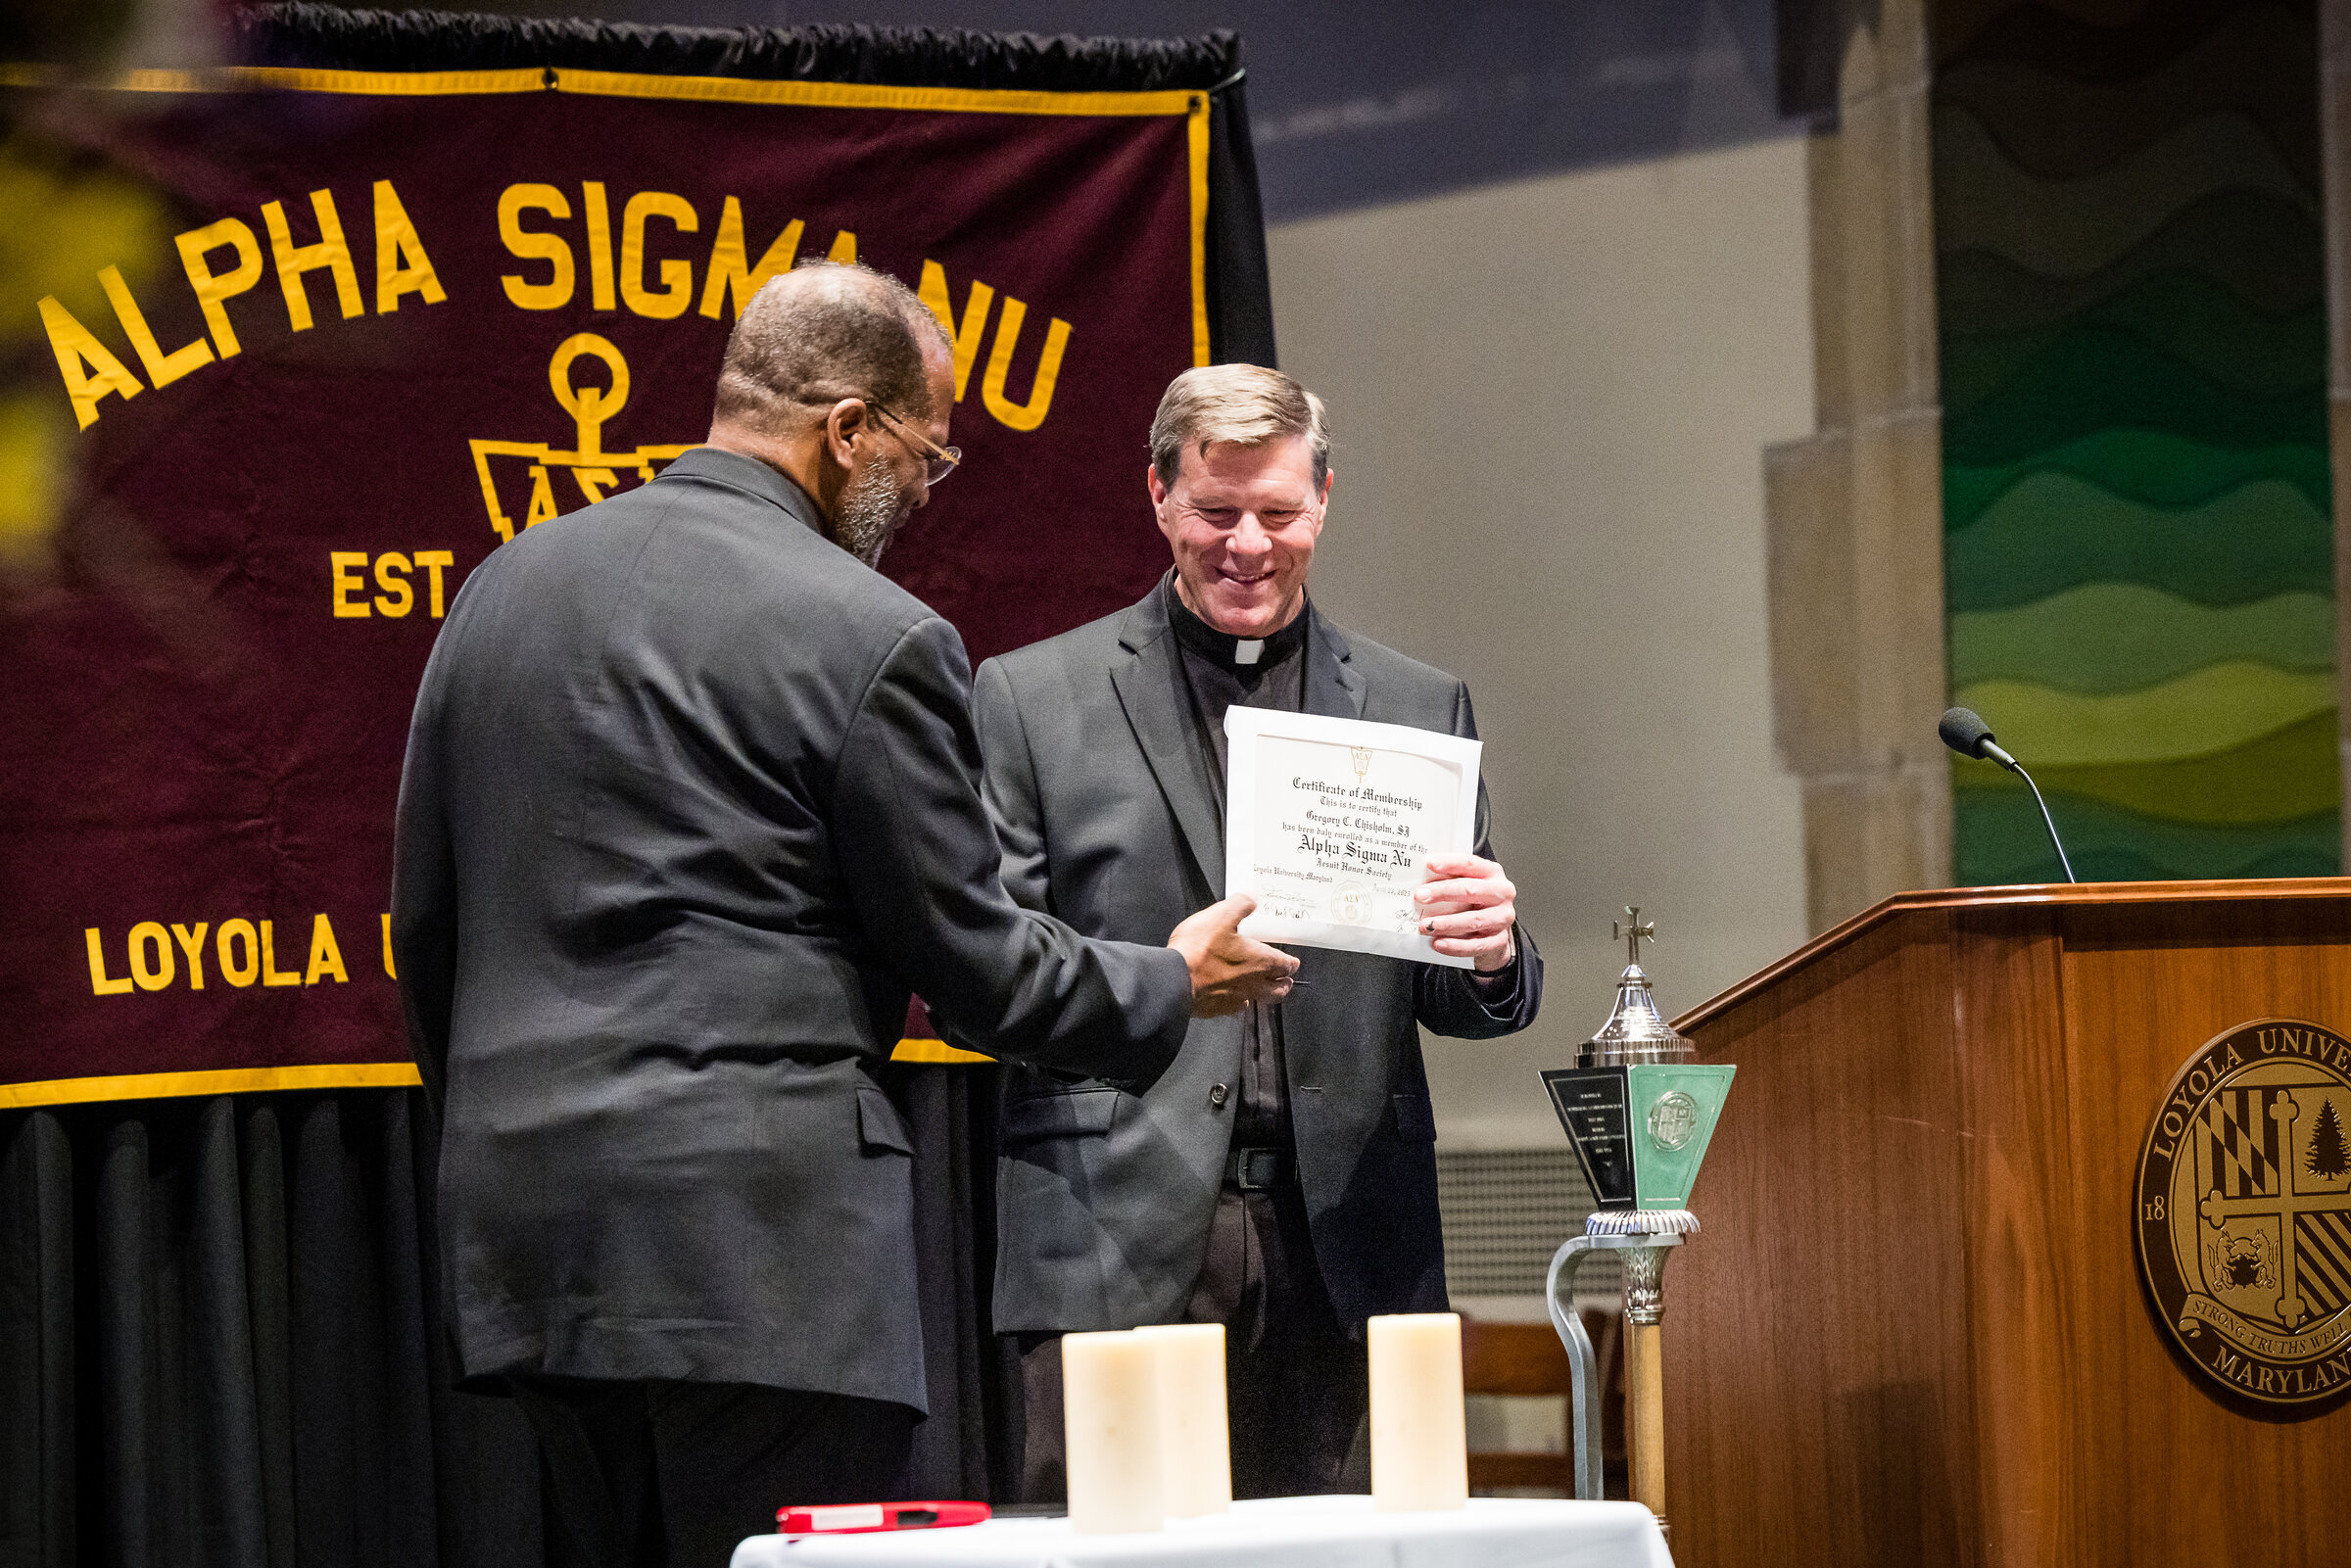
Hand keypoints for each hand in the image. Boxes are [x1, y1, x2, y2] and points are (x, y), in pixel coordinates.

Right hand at [1169, 894, 1299, 1016]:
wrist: (1174, 980)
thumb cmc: (1199, 951)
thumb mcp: (1221, 916)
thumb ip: (1241, 905)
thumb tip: (1252, 898)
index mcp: (1259, 961)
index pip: (1285, 965)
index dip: (1291, 963)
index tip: (1293, 963)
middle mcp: (1252, 983)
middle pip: (1278, 990)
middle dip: (1284, 984)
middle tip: (1286, 981)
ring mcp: (1236, 999)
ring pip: (1258, 1000)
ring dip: (1263, 994)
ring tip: (1261, 989)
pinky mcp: (1218, 1009)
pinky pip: (1234, 1007)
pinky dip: (1237, 1001)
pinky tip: (1231, 996)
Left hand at [1413, 853, 1517, 970]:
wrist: (1494, 929)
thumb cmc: (1475, 901)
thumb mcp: (1465, 884)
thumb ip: (1448, 879)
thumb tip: (1421, 882)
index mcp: (1492, 873)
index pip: (1470, 864)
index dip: (1449, 863)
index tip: (1429, 863)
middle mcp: (1501, 893)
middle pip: (1471, 890)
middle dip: (1443, 892)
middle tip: (1420, 896)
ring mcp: (1502, 918)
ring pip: (1473, 920)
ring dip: (1446, 923)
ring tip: (1426, 926)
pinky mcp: (1499, 940)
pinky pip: (1476, 945)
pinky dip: (1455, 946)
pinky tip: (1438, 943)